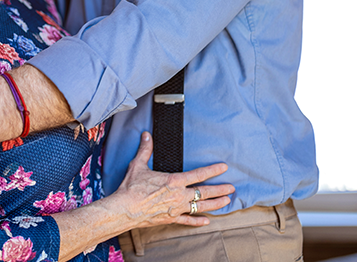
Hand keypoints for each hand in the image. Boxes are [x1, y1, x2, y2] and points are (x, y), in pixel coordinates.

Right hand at [110, 132, 234, 226]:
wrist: (125, 209)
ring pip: (201, 207)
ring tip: (226, 202)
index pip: (199, 174)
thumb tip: (146, 135)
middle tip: (231, 188)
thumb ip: (145, 150)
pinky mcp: (171, 218)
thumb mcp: (138, 165)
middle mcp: (179, 195)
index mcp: (174, 181)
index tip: (224, 167)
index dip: (213, 170)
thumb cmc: (131, 188)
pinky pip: (188, 220)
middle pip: (205, 192)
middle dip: (220, 190)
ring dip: (215, 204)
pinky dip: (198, 221)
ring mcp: (177, 208)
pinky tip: (207, 221)